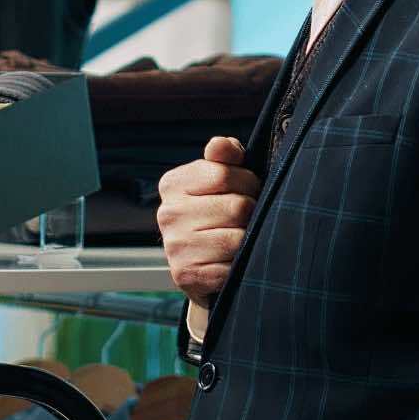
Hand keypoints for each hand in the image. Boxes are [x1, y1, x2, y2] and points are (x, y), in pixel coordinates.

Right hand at [157, 136, 260, 306]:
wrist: (203, 267)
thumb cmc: (219, 213)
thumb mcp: (220, 178)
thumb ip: (225, 155)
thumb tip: (221, 145)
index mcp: (173, 184)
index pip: (224, 174)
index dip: (246, 182)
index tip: (244, 190)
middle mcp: (167, 213)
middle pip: (237, 207)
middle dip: (251, 212)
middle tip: (244, 219)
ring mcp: (174, 246)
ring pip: (238, 239)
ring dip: (248, 241)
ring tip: (237, 240)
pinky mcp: (185, 274)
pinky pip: (232, 267)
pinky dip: (239, 266)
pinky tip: (230, 263)